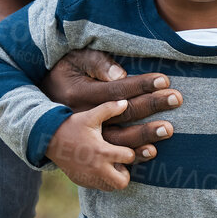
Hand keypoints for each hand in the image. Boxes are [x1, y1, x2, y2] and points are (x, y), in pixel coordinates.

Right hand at [41, 49, 181, 162]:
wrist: (40, 111)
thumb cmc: (62, 76)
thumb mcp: (74, 61)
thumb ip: (97, 63)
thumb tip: (120, 74)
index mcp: (80, 94)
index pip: (117, 89)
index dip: (141, 84)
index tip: (164, 79)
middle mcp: (84, 117)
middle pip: (124, 114)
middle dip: (152, 105)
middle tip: (176, 98)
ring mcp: (87, 136)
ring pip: (120, 138)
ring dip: (146, 134)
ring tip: (169, 129)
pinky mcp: (90, 150)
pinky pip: (114, 155)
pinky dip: (134, 155)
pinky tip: (152, 151)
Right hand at [46, 100, 137, 189]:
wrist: (48, 139)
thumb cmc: (72, 125)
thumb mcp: (90, 116)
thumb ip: (109, 109)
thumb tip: (125, 102)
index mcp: (102, 151)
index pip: (130, 157)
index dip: (129, 152)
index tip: (122, 148)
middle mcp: (96, 168)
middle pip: (123, 181)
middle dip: (125, 173)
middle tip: (118, 163)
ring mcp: (88, 177)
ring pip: (111, 187)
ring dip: (113, 178)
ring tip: (108, 165)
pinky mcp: (81, 181)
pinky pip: (98, 187)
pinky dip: (101, 180)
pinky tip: (96, 167)